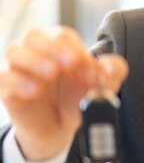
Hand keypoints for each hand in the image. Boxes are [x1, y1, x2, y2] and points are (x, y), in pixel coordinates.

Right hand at [0, 26, 127, 160]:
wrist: (60, 128)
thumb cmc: (77, 99)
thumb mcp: (103, 85)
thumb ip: (113, 71)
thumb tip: (108, 67)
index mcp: (60, 46)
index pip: (63, 36)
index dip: (77, 49)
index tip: (90, 70)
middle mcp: (37, 52)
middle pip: (34, 34)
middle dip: (54, 47)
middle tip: (70, 64)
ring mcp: (19, 69)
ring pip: (14, 51)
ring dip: (34, 59)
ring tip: (52, 74)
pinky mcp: (7, 88)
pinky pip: (3, 77)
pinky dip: (18, 81)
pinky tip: (35, 90)